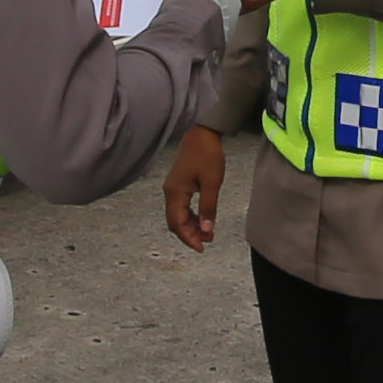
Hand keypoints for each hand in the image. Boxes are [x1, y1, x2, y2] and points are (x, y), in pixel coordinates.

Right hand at [163, 127, 224, 252]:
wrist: (202, 135)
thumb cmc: (207, 155)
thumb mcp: (212, 183)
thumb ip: (208, 208)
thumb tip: (207, 229)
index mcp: (175, 193)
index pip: (177, 224)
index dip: (188, 238)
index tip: (201, 248)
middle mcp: (170, 193)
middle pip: (175, 222)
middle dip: (190, 234)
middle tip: (208, 241)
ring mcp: (172, 189)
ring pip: (178, 216)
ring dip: (191, 226)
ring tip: (208, 232)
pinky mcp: (178, 185)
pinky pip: (181, 207)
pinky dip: (191, 216)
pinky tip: (203, 219)